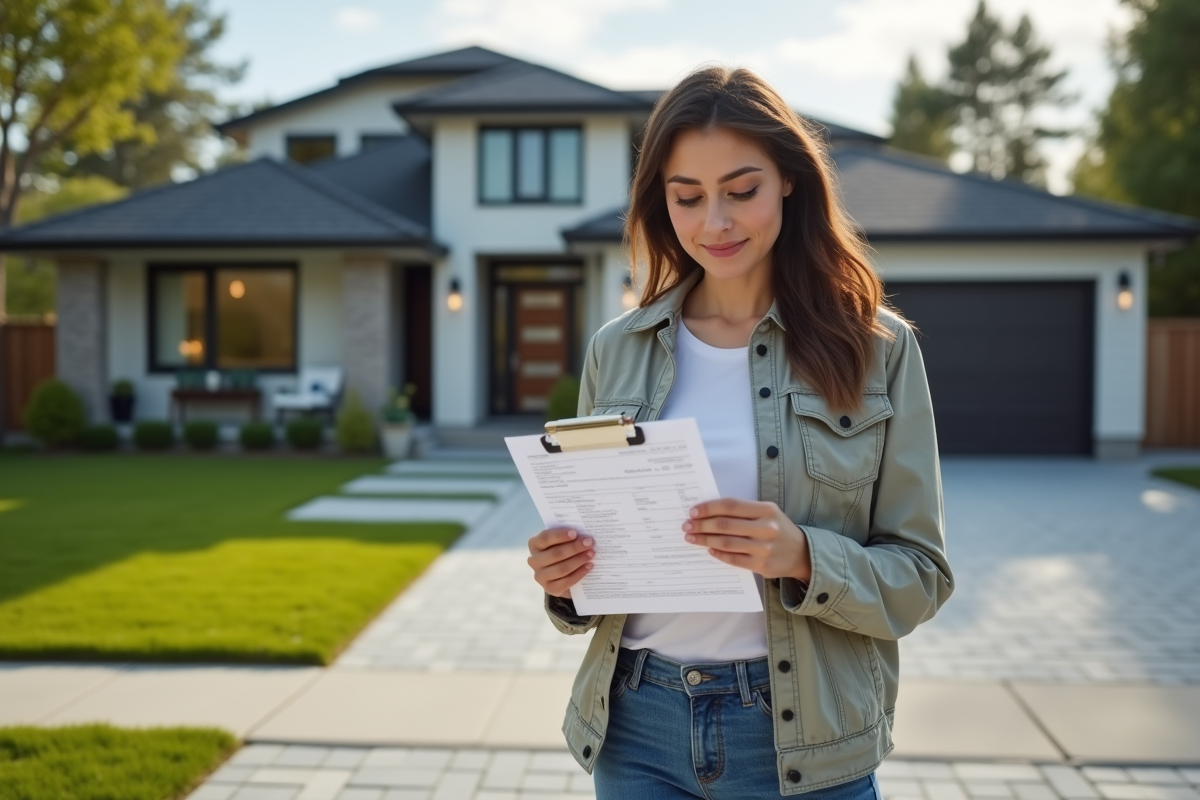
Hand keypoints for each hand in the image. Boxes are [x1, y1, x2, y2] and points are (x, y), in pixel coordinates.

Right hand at [527, 527, 594, 597]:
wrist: (561, 574)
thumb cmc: (562, 551)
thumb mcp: (561, 542)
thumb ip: (568, 537)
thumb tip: (583, 534)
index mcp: (535, 544)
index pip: (545, 538)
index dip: (560, 535)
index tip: (575, 533)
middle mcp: (534, 560)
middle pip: (556, 553)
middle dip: (574, 547)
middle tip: (589, 543)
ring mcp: (540, 576)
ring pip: (562, 568)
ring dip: (579, 560)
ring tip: (591, 554)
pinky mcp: (549, 588)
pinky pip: (566, 581)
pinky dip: (580, 573)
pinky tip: (589, 566)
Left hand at [683, 499, 811, 581]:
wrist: (800, 553)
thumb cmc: (776, 528)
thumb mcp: (766, 513)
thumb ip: (742, 511)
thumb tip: (707, 512)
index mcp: (766, 510)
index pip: (730, 506)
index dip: (709, 508)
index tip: (693, 511)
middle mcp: (766, 527)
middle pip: (725, 524)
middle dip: (701, 525)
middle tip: (687, 525)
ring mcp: (764, 548)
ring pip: (727, 543)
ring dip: (705, 540)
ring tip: (692, 538)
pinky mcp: (762, 565)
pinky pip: (733, 559)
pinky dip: (718, 554)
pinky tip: (709, 549)